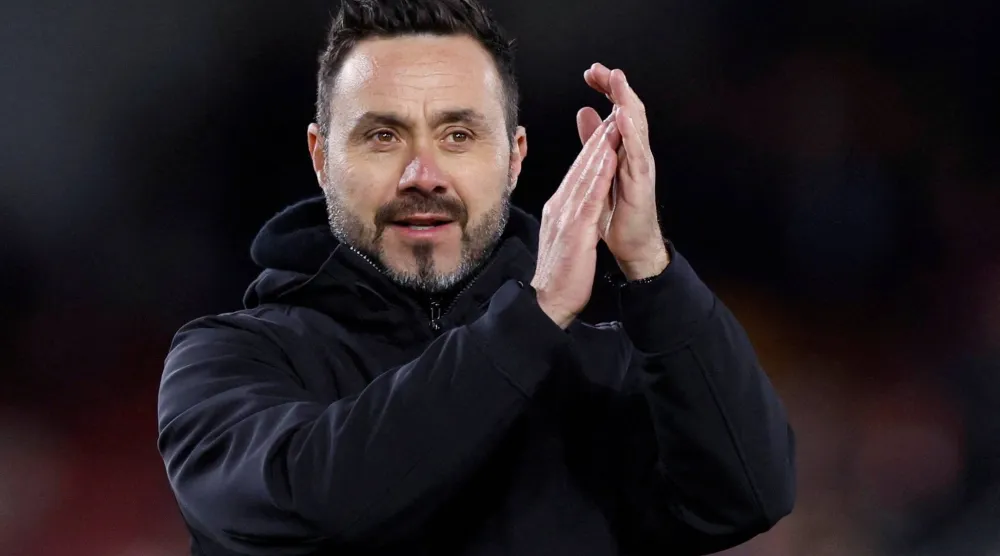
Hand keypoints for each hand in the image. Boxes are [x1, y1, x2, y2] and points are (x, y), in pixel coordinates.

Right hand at [531, 114, 621, 327]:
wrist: (547, 302)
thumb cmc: (558, 275)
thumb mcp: (564, 239)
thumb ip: (568, 219)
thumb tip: (571, 209)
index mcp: (559, 209)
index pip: (578, 174)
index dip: (592, 150)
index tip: (605, 129)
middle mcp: (560, 206)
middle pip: (581, 167)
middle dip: (596, 139)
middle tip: (610, 113)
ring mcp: (565, 216)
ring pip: (585, 175)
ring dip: (598, 147)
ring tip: (611, 123)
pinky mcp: (575, 229)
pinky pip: (589, 195)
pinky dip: (599, 173)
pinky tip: (607, 157)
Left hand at [578, 63, 668, 279]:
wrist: (631, 246)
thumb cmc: (617, 212)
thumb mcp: (600, 171)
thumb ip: (594, 142)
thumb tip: (586, 112)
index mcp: (624, 150)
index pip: (616, 111)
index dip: (606, 90)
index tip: (591, 72)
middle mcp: (635, 153)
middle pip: (628, 111)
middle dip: (616, 88)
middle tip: (602, 68)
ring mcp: (640, 166)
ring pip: (636, 127)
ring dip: (626, 101)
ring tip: (616, 79)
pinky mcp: (640, 182)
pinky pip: (636, 153)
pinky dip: (629, 133)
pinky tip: (621, 116)